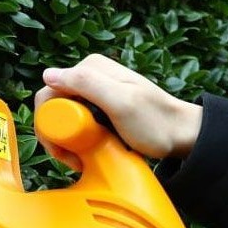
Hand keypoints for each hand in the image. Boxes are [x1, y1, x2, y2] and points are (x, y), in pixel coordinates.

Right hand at [34, 54, 202, 169]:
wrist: (180, 135)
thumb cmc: (155, 122)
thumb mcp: (121, 102)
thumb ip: (87, 84)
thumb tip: (47, 75)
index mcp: (89, 68)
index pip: (48, 93)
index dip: (48, 123)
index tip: (63, 149)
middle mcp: (88, 76)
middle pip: (51, 106)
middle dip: (55, 135)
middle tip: (72, 159)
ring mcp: (92, 93)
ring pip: (60, 117)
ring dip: (64, 141)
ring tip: (80, 159)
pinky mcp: (97, 109)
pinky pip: (73, 123)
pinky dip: (74, 140)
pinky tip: (86, 152)